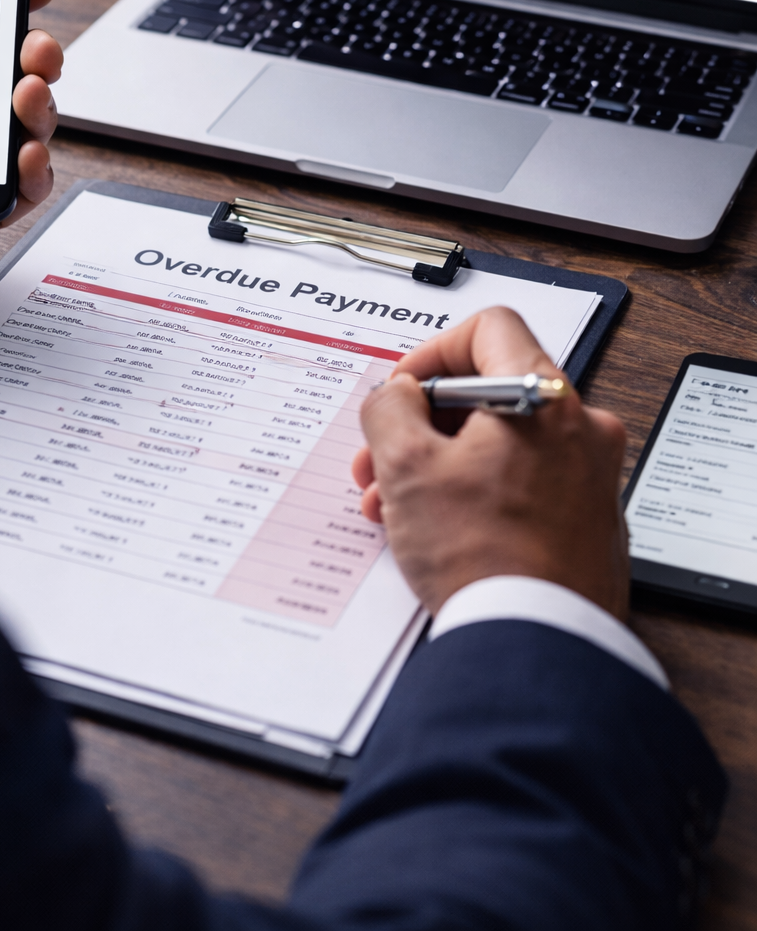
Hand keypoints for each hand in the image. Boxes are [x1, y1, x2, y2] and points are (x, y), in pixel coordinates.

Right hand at [351, 307, 628, 619]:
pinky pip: (526, 484)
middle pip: (492, 393)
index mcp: (545, 399)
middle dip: (424, 423)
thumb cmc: (483, 558)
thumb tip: (397, 394)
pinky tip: (438, 530)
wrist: (536, 644)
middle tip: (383, 456)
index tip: (405, 389)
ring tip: (397, 504)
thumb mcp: (406, 467)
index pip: (490, 329)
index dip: (434, 352)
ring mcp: (591, 479)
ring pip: (503, 444)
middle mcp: (582, 430)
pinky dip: (478, 493)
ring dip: (441, 463)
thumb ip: (390, 408)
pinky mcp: (589, 523)